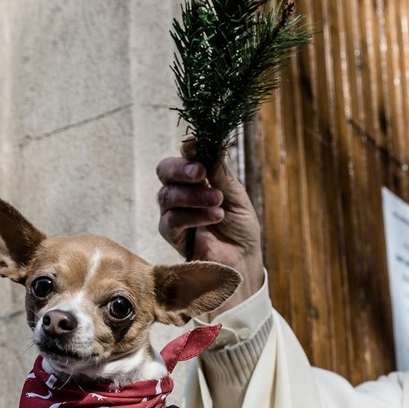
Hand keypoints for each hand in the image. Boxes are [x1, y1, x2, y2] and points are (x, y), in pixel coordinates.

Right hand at [156, 140, 263, 311]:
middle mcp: (181, 193)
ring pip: (167, 195)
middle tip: (200, 172)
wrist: (243, 261)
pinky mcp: (172, 236)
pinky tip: (213, 217)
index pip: (184, 157)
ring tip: (218, 202)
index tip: (195, 146)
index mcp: (198, 179)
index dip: (188, 150)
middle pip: (165, 171)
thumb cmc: (241, 229)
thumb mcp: (237, 197)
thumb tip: (211, 145)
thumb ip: (222, 175)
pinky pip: (171, 220)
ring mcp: (174, 213)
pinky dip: (193, 216)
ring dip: (194, 196)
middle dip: (181, 168)